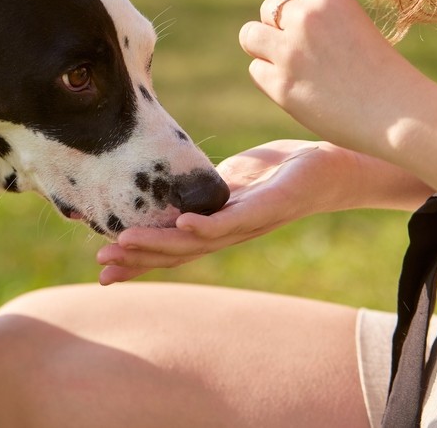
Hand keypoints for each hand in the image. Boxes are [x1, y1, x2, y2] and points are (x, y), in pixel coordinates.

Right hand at [97, 140, 355, 283]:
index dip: (137, 261)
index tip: (102, 268)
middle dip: (138, 258)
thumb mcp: (228, 181)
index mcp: (215, 227)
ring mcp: (249, 223)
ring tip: (126, 243)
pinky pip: (233, 220)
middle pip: (177, 253)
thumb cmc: (279, 173)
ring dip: (160, 244)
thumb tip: (167, 196)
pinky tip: (182, 224)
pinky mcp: (271, 206)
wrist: (334, 167)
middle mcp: (228, 233)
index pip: (170, 249)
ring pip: (198, 241)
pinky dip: (205, 225)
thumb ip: (197, 192)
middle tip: (103, 262)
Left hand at [240, 0, 427, 156]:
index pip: (297, 0)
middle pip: (269, 10)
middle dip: (278, 30)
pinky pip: (256, 71)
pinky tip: (299, 92)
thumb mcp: (353, 30)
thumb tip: (274, 31)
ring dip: (263, 50)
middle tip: (302, 57)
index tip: (327, 45)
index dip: (306, 23)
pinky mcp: (280, 82)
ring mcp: (290, 50)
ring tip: (290, 69)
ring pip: (250, 36)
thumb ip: (319, 25)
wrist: (399, 114)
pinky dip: (271, 81)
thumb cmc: (382, 77)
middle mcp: (306, 17)